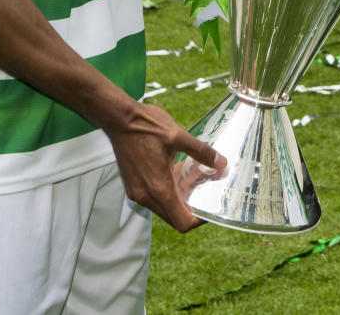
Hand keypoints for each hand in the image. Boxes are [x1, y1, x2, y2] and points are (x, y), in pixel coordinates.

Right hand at [107, 101, 226, 231]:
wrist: (118, 118)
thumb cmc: (146, 126)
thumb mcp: (178, 136)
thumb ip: (201, 152)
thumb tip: (222, 163)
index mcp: (159, 188)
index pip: (182, 222)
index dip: (199, 220)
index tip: (211, 208)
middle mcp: (146, 196)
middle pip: (173, 217)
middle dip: (190, 207)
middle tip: (202, 189)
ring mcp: (136, 192)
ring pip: (163, 208)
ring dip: (178, 198)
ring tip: (189, 177)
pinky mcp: (132, 185)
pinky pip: (153, 198)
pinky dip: (166, 191)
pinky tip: (173, 170)